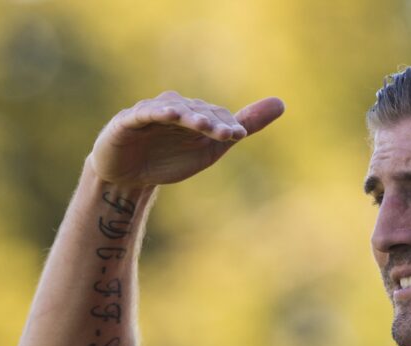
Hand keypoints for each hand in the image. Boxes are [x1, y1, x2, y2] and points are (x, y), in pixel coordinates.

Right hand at [89, 91, 284, 186]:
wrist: (128, 177)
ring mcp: (151, 112)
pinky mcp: (128, 120)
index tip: (240, 136)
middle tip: (228, 134)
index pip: (216, 116)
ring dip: (189, 116)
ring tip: (203, 125)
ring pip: (174, 110)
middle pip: (197, 112)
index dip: (227, 126)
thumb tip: (282, 102)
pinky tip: (168, 114)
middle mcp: (174, 108)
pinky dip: (155, 112)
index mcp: (195, 114)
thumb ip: (243, 125)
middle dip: (212, 123)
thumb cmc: (170, 159)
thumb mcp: (212, 147)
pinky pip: (144, 114)